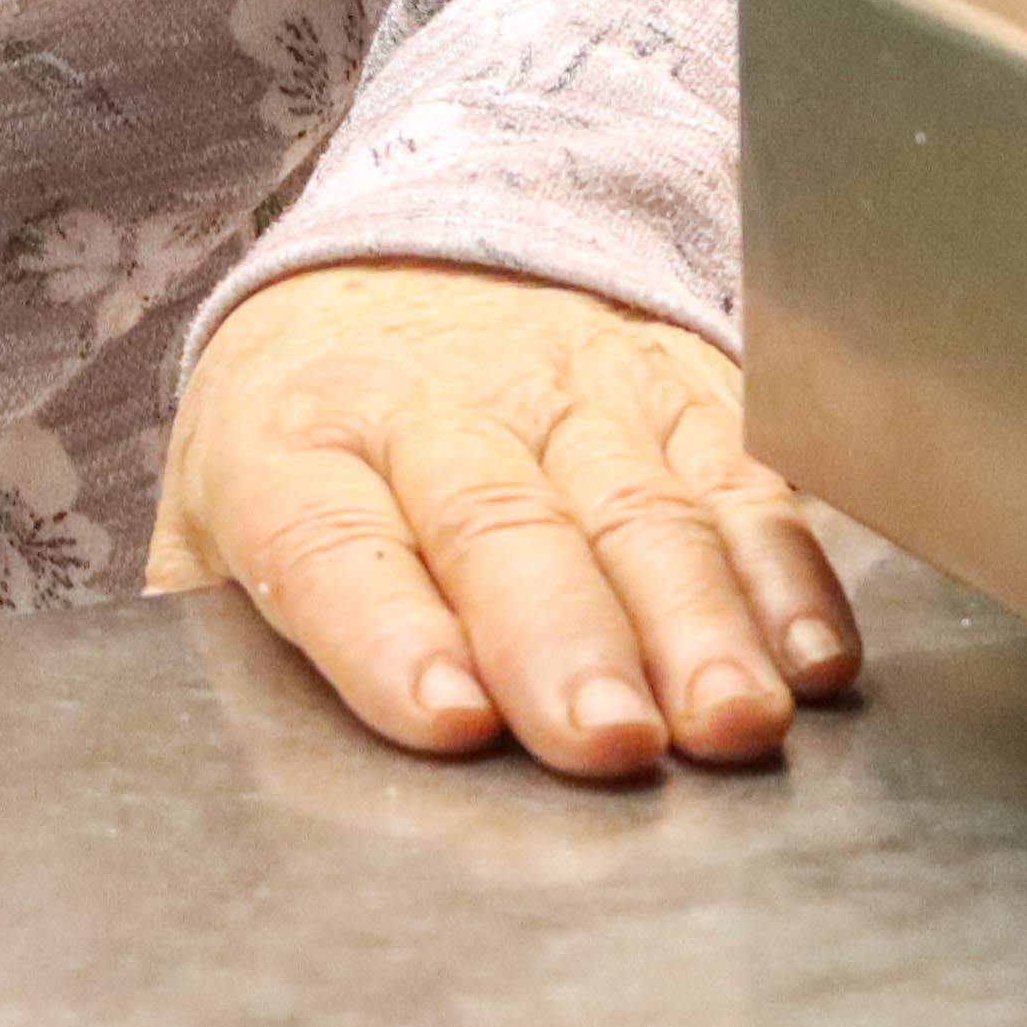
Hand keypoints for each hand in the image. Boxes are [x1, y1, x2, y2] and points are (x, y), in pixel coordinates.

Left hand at [146, 261, 860, 781]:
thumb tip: (281, 763)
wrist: (386, 263)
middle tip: (608, 737)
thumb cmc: (306, 442)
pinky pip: (740, 475)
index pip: (332, 541)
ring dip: (694, 621)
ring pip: (638, 505)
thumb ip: (243, 624)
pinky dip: (786, 568)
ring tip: (729, 718)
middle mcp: (436, 407)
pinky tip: (810, 654)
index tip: (449, 718)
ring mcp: (568, 389)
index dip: (389, 632)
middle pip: (501, 525)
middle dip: (564, 638)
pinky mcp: (675, 385)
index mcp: (294, 443)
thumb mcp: (216, 514)